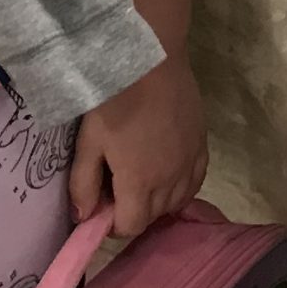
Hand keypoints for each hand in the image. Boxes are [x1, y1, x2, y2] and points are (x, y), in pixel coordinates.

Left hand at [71, 57, 207, 237]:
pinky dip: (182, 185)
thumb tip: (83, 219)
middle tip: (118, 186)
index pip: (131, 226)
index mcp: (140, 183)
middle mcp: (171, 180)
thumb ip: (83, 185)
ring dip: (159, 200)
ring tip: (142, 179)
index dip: (113, 223)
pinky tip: (168, 171)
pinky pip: (196, 180)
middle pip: (155, 216)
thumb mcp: (89, 143)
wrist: (151, 61)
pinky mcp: (203, 144)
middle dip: (134, 210)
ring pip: (178, 200)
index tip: (103, 205)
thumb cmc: (114, 100)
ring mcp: (191, 162)